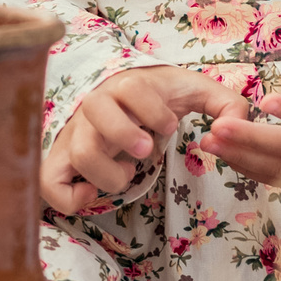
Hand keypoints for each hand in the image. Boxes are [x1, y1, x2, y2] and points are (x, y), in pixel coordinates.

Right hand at [39, 64, 247, 215]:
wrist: (115, 95)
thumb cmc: (157, 98)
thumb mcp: (194, 92)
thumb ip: (225, 104)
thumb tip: (230, 129)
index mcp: (126, 85)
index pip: (132, 89)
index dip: (153, 110)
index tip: (171, 127)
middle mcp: (94, 106)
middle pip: (97, 114)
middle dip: (127, 136)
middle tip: (148, 151)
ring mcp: (74, 134)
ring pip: (79, 153)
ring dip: (109, 172)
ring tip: (127, 172)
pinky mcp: (60, 161)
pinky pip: (49, 182)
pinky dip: (71, 195)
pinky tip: (93, 191)